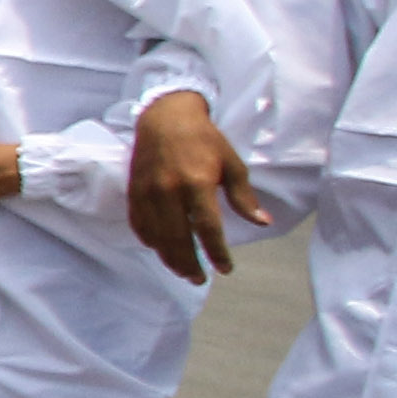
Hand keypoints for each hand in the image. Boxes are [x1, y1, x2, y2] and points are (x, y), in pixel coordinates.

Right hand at [128, 87, 271, 283]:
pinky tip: (161, 249)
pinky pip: (139, 225)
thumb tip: (262, 222)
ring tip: (183, 271)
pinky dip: (150, 241)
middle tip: (200, 279)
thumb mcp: (232, 164)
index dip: (217, 253)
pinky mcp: (134, 192)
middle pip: (178, 239)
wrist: (165, 118)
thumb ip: (244, 197)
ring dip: (170, 259)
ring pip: (156, 237)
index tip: (226, 268)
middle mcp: (169, 190)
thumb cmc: (204, 140)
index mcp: (197, 182)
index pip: (207, 228)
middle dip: (190, 264)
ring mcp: (148, 193)